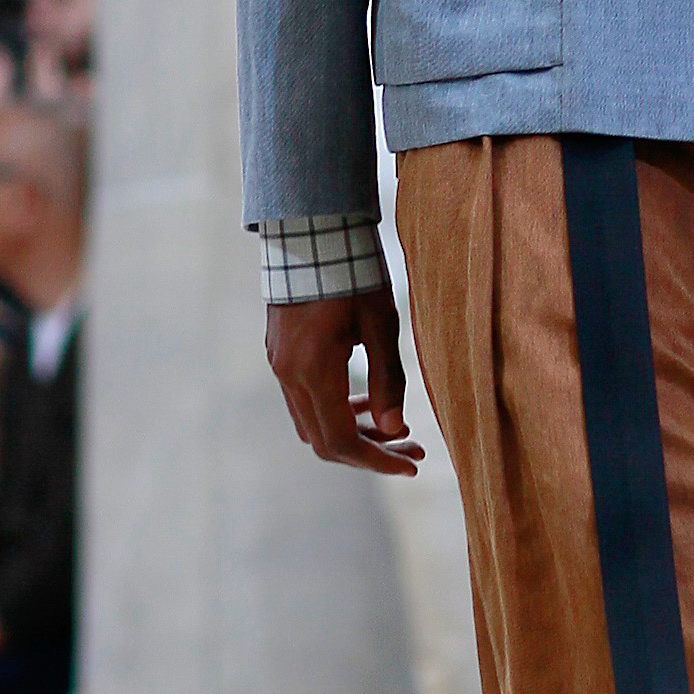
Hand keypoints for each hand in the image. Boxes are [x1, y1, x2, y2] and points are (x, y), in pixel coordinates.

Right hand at [269, 286, 426, 476]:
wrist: (309, 230)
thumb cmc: (352, 271)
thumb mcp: (380, 323)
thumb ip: (388, 379)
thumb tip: (394, 430)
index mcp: (313, 371)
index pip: (342, 441)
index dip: (378, 461)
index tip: (413, 464)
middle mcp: (288, 375)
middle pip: (326, 441)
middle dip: (372, 451)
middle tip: (414, 448)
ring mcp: (279, 366)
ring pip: (314, 424)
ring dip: (354, 432)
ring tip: (398, 427)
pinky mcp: (280, 355)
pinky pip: (305, 401)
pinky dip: (336, 411)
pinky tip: (366, 402)